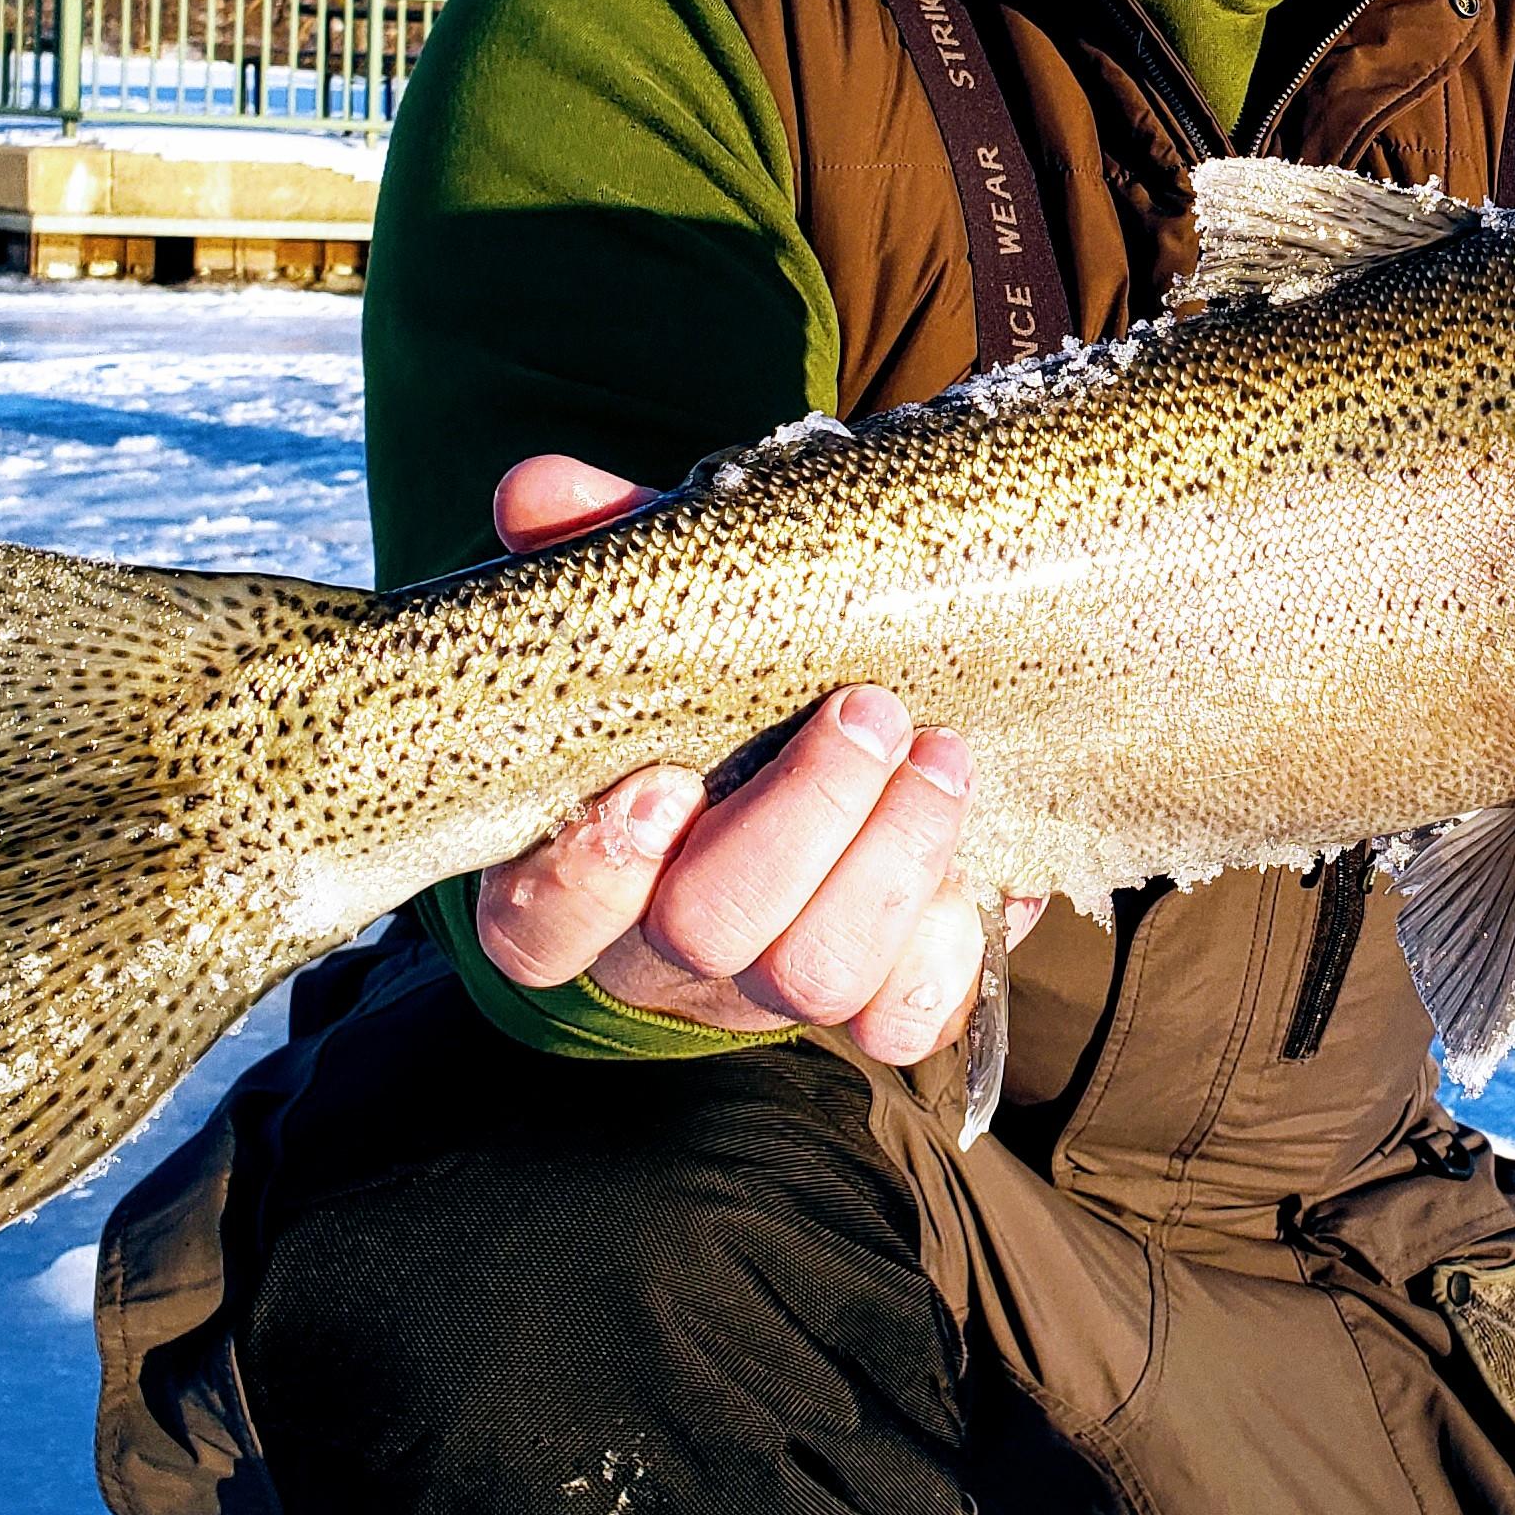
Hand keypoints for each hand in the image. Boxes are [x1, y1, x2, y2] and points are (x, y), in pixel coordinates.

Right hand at [466, 453, 1035, 1055]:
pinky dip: (948, 945)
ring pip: (813, 977)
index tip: (662, 778)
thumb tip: (535, 492)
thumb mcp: (658, 616)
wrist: (820, 752)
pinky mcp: (874, 1002)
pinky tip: (978, 863)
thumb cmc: (711, 688)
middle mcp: (664, 949)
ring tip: (943, 754)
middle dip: (797, 822)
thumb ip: (599, 552)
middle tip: (869, 711)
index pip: (536, 924)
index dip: (590, 871)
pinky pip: (906, 1021)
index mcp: (576, 870)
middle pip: (706, 931)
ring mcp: (770, 988)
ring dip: (891, 861)